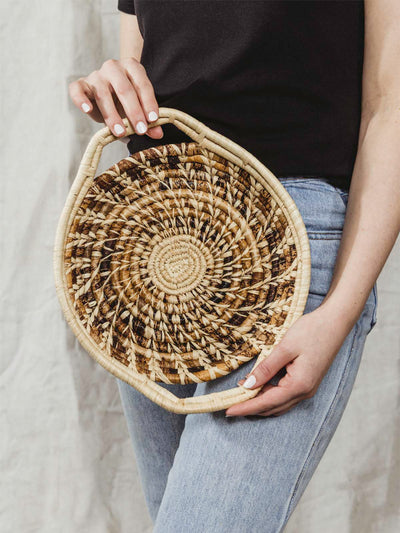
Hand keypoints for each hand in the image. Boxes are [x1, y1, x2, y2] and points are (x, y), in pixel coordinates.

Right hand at [68, 57, 163, 138]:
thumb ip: (149, 121)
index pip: (142, 84)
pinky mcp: (81, 84)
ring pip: (103, 94)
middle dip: (133, 111)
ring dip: (112, 115)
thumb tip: (158, 134)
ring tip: (120, 132)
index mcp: (132, 67)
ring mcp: (96, 75)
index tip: (153, 120)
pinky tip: (87, 110)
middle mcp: (113, 67)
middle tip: (140, 130)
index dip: (148, 103)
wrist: (106, 94)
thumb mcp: (139, 110)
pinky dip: (81, 100)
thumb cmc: (126, 101)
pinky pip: (77, 90)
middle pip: (124, 89)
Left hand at [225, 305, 351, 417]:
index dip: (246, 407)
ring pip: (279, 403)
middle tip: (229, 405)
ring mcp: (308, 388)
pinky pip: (285, 395)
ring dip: (260, 402)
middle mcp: (305, 392)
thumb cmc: (312, 331)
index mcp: (299, 385)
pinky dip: (270, 394)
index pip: (266, 403)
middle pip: (272, 407)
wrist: (335, 322)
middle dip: (251, 408)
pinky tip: (258, 386)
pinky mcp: (307, 382)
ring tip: (240, 395)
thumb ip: (266, 368)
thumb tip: (247, 385)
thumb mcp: (285, 348)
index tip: (228, 411)